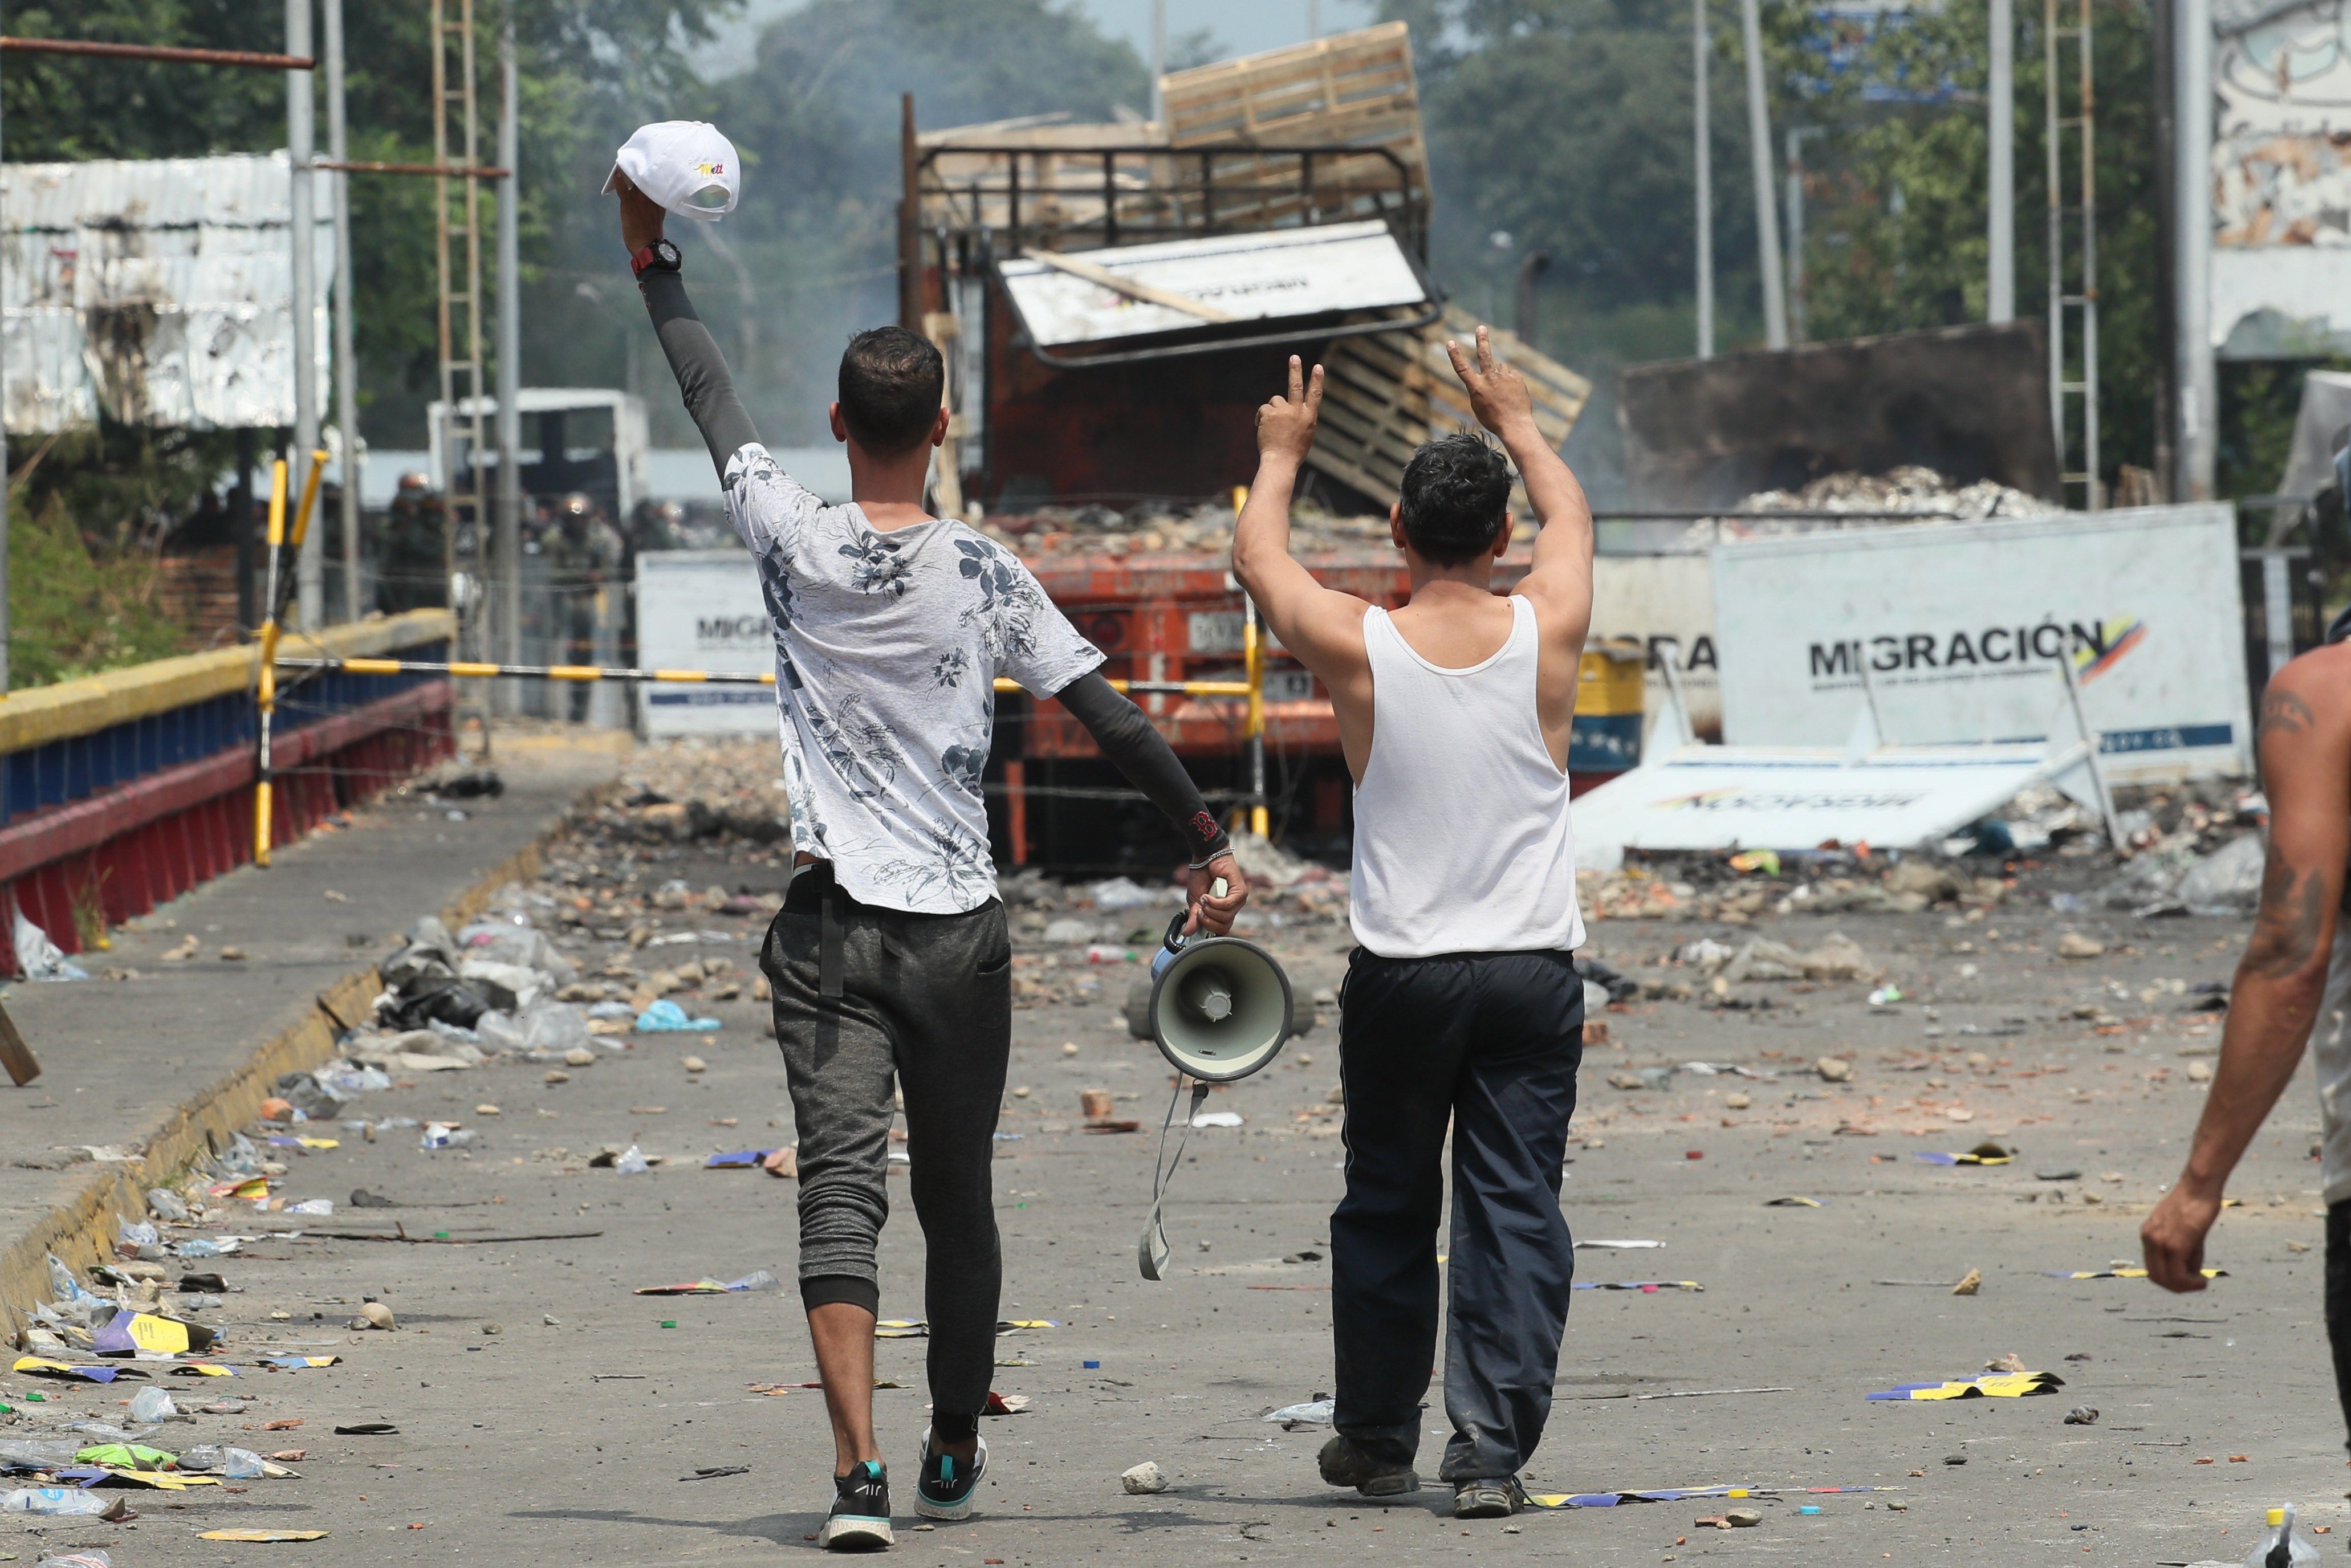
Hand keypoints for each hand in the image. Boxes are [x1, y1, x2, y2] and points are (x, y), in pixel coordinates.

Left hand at [613, 170, 665, 255]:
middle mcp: (651, 197)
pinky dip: (618, 179)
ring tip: (626, 164)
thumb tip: (650, 194)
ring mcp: (640, 199)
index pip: (656, 180)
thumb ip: (655, 203)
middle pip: (645, 177)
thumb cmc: (652, 233)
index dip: (652, 171)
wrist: (647, 246)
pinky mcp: (629, 203)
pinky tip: (616, 172)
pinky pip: (622, 188)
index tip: (650, 164)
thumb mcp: (658, 215)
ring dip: (629, 172)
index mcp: (660, 199)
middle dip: (641, 169)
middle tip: (637, 160)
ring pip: (634, 180)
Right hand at [1184, 853, 1247, 936]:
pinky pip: (1228, 905)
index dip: (1209, 927)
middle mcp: (1233, 907)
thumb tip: (1186, 933)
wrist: (1205, 858)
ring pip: (1226, 917)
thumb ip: (1194, 918)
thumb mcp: (1195, 901)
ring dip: (1211, 908)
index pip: (1221, 930)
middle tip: (1200, 908)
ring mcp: (1238, 900)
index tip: (1198, 917)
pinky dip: (1216, 902)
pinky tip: (1209, 895)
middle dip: (1208, 920)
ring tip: (1204, 897)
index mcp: (1223, 911)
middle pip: (1224, 927)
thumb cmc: (1201, 877)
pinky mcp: (1241, 892)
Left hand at [1256, 356, 1323, 465]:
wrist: (1280, 461)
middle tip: (1294, 357)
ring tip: (1273, 428)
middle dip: (1295, 370)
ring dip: (1272, 411)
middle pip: (1295, 386)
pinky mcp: (1269, 413)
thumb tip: (1296, 409)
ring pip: (1275, 401)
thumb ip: (1303, 419)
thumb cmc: (1293, 452)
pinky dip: (1261, 418)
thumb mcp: (1305, 435)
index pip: (1315, 395)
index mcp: (1310, 417)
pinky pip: (1263, 409)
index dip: (1317, 380)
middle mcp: (1298, 411)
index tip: (1318, 367)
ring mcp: (1283, 411)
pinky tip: (1263, 429)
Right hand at [1445, 324, 1536, 439]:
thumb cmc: (1493, 419)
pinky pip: (1511, 376)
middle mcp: (1490, 378)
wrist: (1515, 424)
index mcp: (1476, 387)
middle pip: (1484, 354)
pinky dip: (1510, 382)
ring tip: (1504, 393)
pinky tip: (1512, 395)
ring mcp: (1504, 377)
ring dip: (1500, 376)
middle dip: (1482, 339)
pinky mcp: (1516, 378)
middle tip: (1481, 327)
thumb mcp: (1478, 406)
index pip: (1462, 368)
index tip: (1450, 342)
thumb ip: (1480, 387)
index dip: (1455, 355)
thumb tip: (1492, 372)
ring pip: (1500, 369)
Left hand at [2140, 1183, 2221, 1291]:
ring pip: (2167, 1279)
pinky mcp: (2174, 1245)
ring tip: (2202, 1283)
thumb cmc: (2196, 1205)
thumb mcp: (2185, 1231)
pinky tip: (2203, 1281)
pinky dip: (2190, 1283)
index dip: (2170, 1279)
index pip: (2153, 1267)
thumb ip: (2184, 1252)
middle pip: (2156, 1277)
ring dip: (2185, 1287)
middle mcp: (2149, 1239)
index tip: (2188, 1279)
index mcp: (2148, 1234)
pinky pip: (2177, 1275)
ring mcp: (2159, 1242)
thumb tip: (2191, 1274)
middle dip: (2177, 1287)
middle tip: (2196, 1285)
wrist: (2199, 1188)